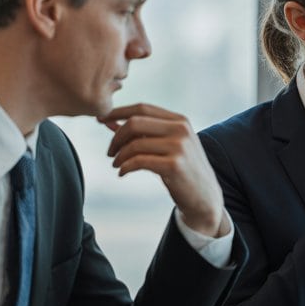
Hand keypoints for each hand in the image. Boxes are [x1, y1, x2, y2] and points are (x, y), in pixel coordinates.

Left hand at [100, 103, 228, 236]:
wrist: (204, 197)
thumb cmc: (182, 170)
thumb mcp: (167, 146)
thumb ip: (143, 133)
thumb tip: (110, 122)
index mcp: (180, 120)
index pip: (142, 108)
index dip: (118, 112)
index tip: (100, 119)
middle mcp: (181, 129)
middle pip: (135, 122)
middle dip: (116, 137)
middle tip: (110, 152)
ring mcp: (179, 147)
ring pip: (135, 144)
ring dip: (119, 155)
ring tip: (117, 164)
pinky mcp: (174, 165)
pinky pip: (138, 161)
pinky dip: (125, 167)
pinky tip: (123, 172)